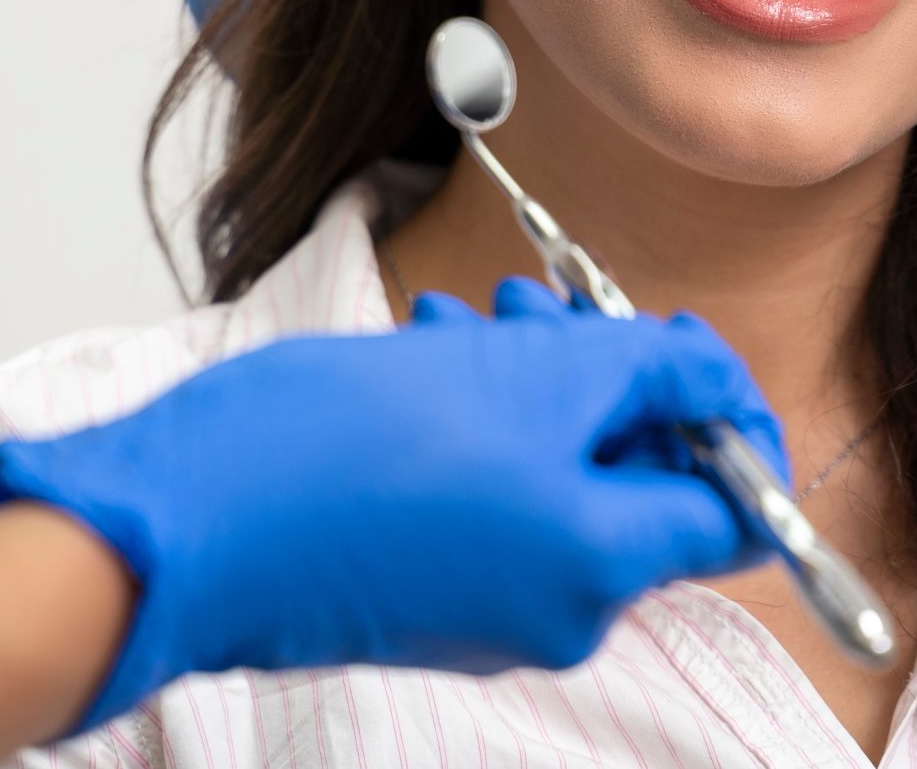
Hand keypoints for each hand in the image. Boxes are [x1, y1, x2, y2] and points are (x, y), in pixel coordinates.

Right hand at [0, 276, 786, 731]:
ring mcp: (487, 612)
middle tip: (547, 305)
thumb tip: (713, 377)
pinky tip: (423, 360)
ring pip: (558, 480)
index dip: (729, 417)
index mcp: (599, 567)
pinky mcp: (423, 594)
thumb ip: (645, 371)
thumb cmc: (334, 452)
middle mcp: (558, 611)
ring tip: (464, 321)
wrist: (180, 522)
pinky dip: (479, 426)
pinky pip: (494, 504)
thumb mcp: (521, 373)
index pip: (737, 512)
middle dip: (605, 378)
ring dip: (530, 385)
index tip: (685, 349)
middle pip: (639, 485)